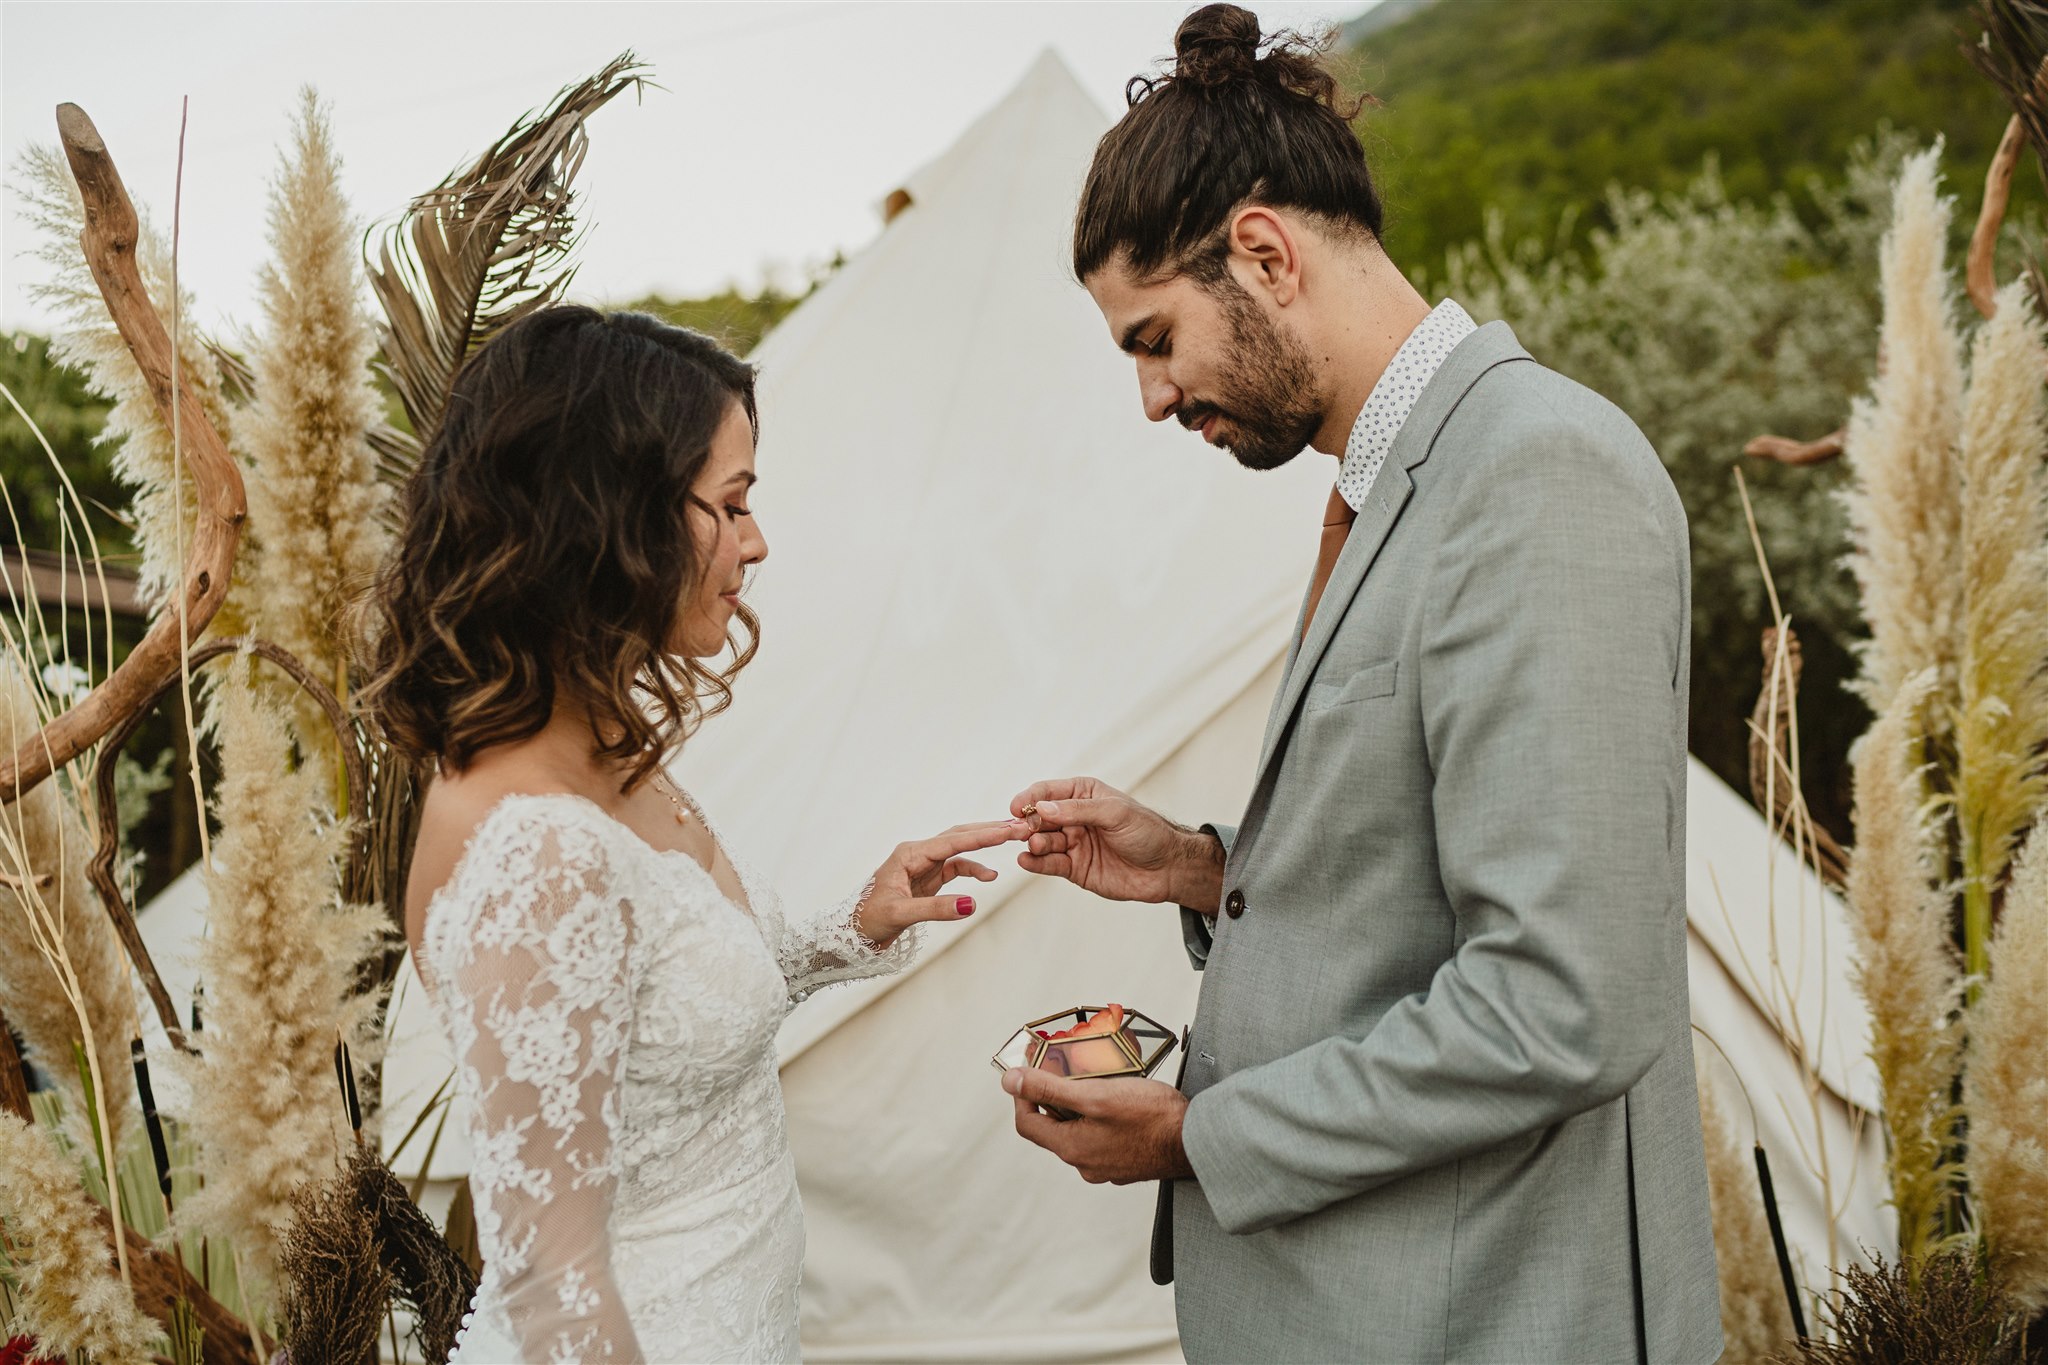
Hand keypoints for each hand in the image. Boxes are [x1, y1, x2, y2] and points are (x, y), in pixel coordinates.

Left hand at [856, 819, 1030, 947]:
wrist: (853, 934)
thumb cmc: (868, 919)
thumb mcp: (901, 914)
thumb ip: (936, 909)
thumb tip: (972, 903)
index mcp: (908, 854)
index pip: (951, 841)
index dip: (981, 836)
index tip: (1006, 829)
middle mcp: (917, 854)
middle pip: (958, 836)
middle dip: (988, 831)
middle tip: (1018, 827)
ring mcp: (924, 865)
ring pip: (960, 849)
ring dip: (984, 847)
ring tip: (1012, 841)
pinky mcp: (928, 879)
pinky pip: (956, 868)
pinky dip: (973, 870)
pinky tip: (989, 876)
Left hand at [1003, 1068, 1193, 1183]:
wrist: (1197, 1141)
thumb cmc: (1149, 1116)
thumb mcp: (1094, 1093)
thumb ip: (1049, 1088)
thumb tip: (1010, 1081)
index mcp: (1071, 1148)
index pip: (1028, 1123)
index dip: (1022, 1095)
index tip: (1029, 1071)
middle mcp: (1085, 1164)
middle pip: (1054, 1127)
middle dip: (1056, 1097)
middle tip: (1068, 1069)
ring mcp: (1107, 1167)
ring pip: (1080, 1132)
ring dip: (1081, 1107)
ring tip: (1097, 1080)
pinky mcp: (1128, 1163)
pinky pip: (1103, 1138)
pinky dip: (1102, 1119)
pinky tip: (1121, 1101)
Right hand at [1009, 776, 1221, 907]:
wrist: (1168, 868)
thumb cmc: (1147, 833)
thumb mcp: (1115, 814)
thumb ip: (1078, 811)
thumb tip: (1043, 807)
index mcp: (1082, 794)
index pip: (1047, 791)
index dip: (1029, 798)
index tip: (1017, 807)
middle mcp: (1072, 817)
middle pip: (1039, 817)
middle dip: (1027, 822)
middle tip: (1020, 830)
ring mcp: (1072, 843)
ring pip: (1041, 841)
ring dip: (1033, 842)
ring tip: (1035, 844)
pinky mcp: (1073, 868)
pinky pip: (1048, 864)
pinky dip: (1035, 863)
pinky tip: (1026, 861)